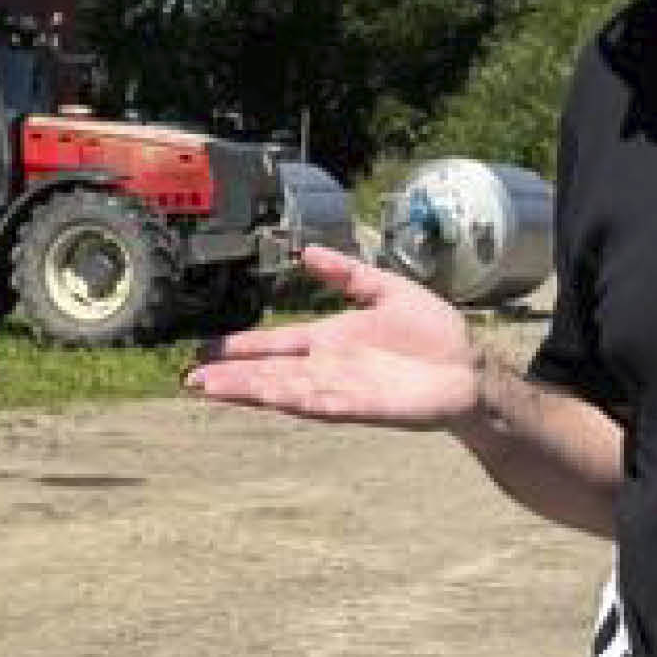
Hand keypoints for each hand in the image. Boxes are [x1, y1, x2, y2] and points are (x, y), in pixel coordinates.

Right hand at [184, 245, 477, 428]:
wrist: (467, 369)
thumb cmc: (432, 333)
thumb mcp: (384, 289)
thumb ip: (345, 273)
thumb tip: (306, 251)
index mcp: (328, 340)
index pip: (274, 343)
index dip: (240, 346)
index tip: (205, 348)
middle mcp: (326, 367)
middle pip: (267, 371)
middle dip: (228, 374)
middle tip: (189, 376)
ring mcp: (339, 389)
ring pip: (281, 389)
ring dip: (246, 389)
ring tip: (208, 387)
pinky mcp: (358, 405)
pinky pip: (316, 403)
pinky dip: (288, 399)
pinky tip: (262, 395)